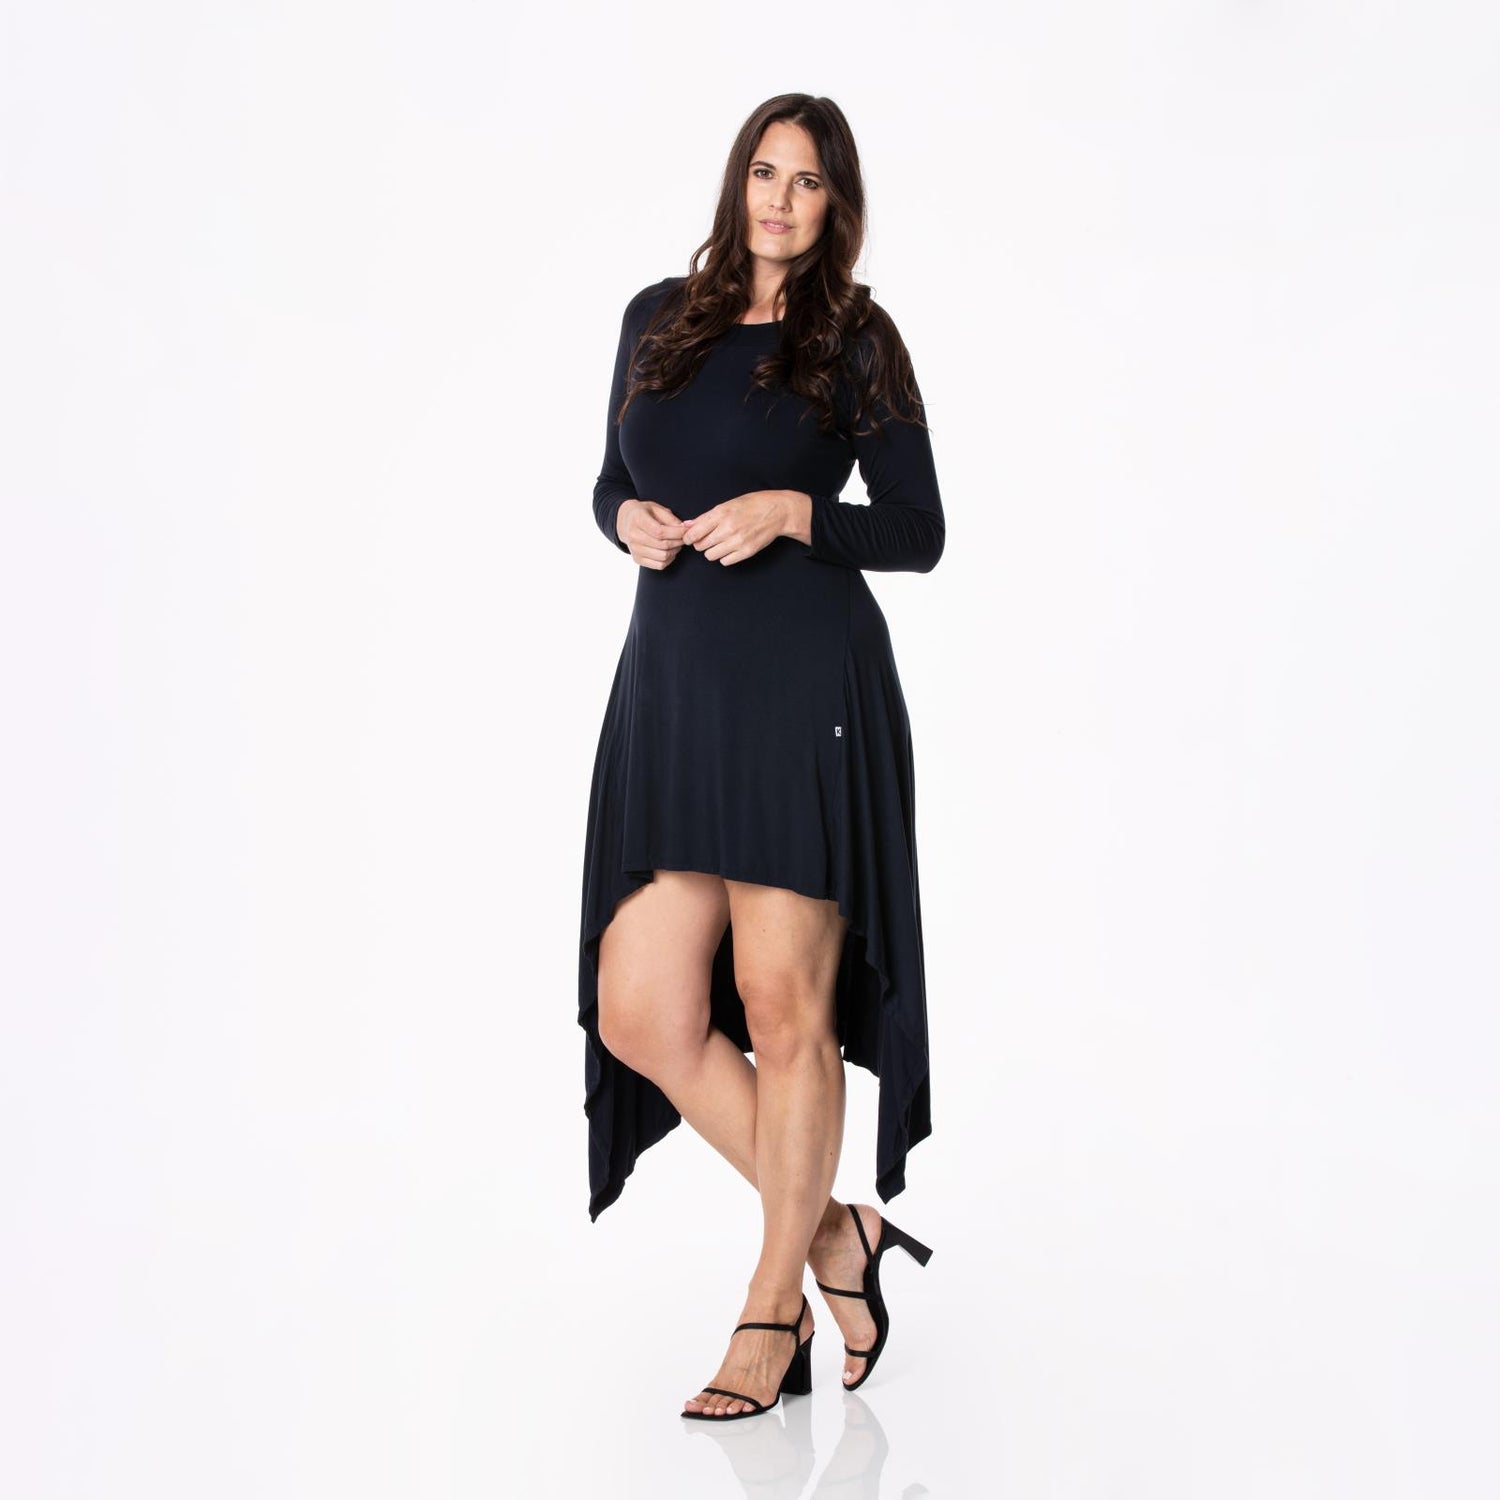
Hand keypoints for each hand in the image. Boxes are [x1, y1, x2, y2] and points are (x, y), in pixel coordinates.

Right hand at [617, 498, 688, 569]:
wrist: (626, 522)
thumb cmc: (644, 513)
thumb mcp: (656, 508)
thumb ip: (670, 518)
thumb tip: (683, 528)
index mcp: (637, 519)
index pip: (660, 531)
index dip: (677, 533)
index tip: (686, 530)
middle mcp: (633, 536)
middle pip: (663, 545)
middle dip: (678, 541)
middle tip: (684, 537)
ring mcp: (634, 549)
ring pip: (663, 556)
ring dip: (675, 551)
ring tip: (677, 543)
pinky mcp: (637, 559)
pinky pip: (659, 565)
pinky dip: (669, 559)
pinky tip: (670, 551)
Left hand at [681, 490, 805, 566]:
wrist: (777, 511)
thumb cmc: (752, 505)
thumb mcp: (728, 504)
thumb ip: (706, 517)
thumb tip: (687, 525)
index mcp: (721, 513)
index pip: (694, 533)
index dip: (688, 537)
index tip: (690, 538)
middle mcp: (728, 528)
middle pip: (701, 546)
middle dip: (700, 543)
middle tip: (707, 538)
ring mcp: (738, 541)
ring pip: (711, 556)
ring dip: (712, 551)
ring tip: (720, 543)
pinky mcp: (746, 552)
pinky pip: (725, 562)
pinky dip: (724, 557)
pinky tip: (730, 548)